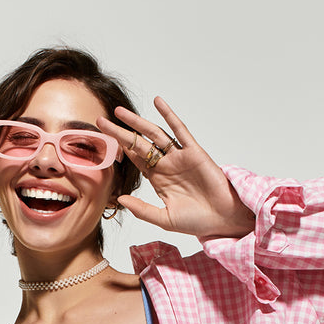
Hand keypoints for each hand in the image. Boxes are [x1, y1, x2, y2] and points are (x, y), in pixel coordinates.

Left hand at [97, 98, 254, 240]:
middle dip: (119, 132)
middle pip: (138, 144)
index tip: (100, 140)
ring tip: (120, 111)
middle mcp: (166, 165)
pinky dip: (169, 115)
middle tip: (100, 121)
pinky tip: (158, 102)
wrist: (224, 219)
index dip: (118, 149)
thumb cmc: (197, 221)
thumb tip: (120, 199)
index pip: (133, 159)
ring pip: (155, 134)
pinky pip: (180, 130)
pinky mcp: (195, 152)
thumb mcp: (163, 218)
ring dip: (137, 122)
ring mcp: (180, 157)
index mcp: (157, 179)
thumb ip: (141, 209)